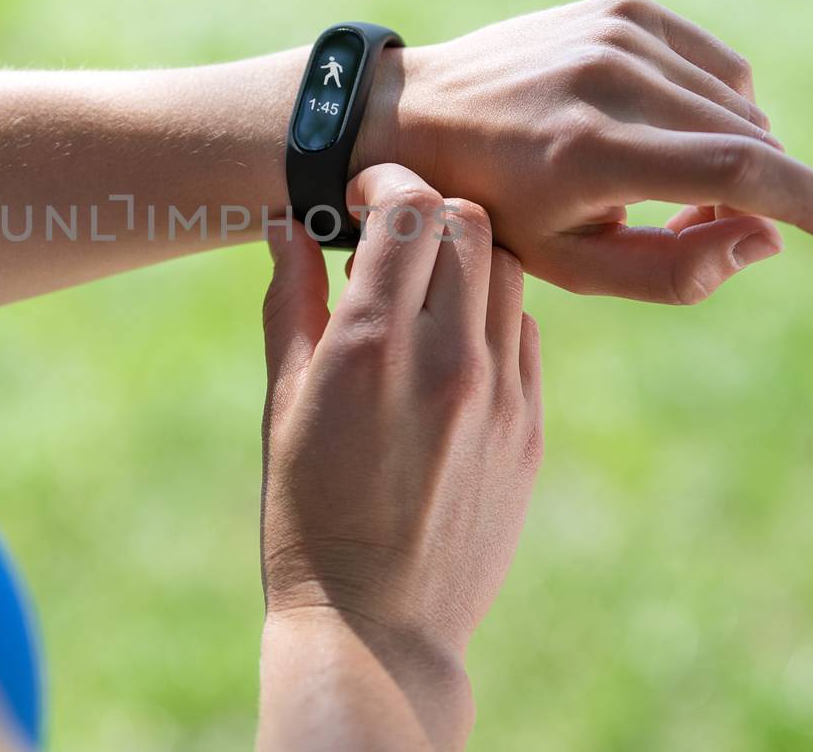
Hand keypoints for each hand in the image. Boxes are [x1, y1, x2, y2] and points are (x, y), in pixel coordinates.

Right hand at [259, 164, 541, 748]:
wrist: (377, 629)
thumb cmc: (306, 518)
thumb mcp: (282, 406)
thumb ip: (290, 303)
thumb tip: (286, 223)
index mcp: (372, 347)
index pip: (409, 208)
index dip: (386, 183)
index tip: (362, 196)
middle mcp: (446, 360)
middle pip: (469, 223)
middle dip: (428, 211)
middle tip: (390, 237)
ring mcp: (499, 395)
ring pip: (508, 271)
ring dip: (464, 259)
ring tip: (423, 291)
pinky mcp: (530, 429)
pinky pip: (525, 334)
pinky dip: (490, 317)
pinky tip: (451, 348)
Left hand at [359, 0, 812, 303]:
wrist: (414, 115)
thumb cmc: (492, 206)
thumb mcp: (568, 265)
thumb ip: (674, 270)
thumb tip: (766, 235)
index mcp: (590, 151)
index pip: (740, 170)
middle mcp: (609, 79)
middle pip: (748, 139)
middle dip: (757, 192)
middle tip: (702, 224)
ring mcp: (616, 34)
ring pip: (738, 104)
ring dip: (733, 150)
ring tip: (666, 182)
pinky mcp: (621, 8)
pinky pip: (714, 65)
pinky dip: (714, 104)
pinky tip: (665, 130)